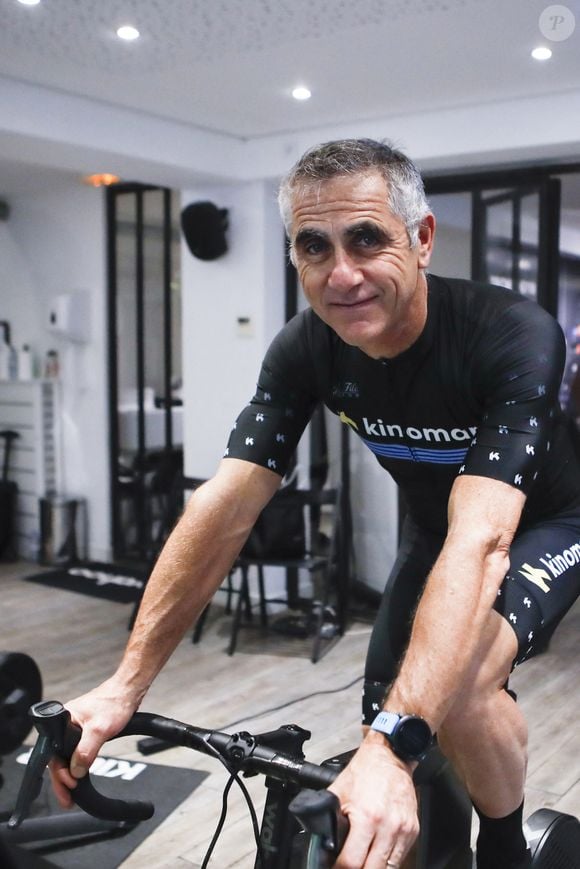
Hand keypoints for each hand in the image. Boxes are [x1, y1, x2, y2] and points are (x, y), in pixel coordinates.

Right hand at [48, 676, 140, 808]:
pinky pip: (76, 751)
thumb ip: (86, 751)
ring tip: (71, 792)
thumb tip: (75, 771)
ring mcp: (75, 727)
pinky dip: (76, 765)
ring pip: (67, 756)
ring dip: (69, 774)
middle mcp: (66, 723)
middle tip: (68, 799)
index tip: (69, 787)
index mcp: (63, 719)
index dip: (59, 773)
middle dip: (62, 780)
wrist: (129, 691)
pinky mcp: (85, 730)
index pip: (54, 753)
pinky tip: (78, 775)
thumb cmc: (114, 702)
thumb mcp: (100, 729)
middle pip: (58, 757)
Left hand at [328, 733, 418, 867]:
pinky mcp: (413, 830)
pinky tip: (377, 855)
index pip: (352, 862)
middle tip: (349, 865)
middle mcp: (388, 826)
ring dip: (374, 868)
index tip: (336, 867)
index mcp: (367, 817)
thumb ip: (329, 817)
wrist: (390, 756)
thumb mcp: (338, 792)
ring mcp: (403, 830)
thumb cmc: (365, 771)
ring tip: (362, 861)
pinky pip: (400, 857)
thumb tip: (321, 841)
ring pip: (388, 868)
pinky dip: (387, 861)